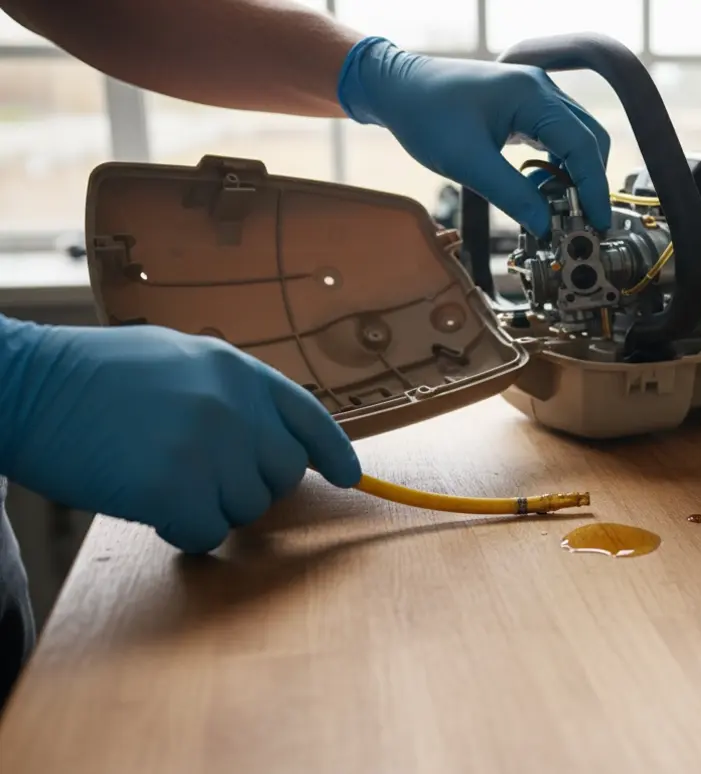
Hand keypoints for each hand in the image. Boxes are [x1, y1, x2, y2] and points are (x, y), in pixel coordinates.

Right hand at [0, 319, 360, 553]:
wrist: (25, 385)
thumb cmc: (89, 376)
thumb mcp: (176, 358)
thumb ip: (229, 392)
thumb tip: (270, 438)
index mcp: (238, 369)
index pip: (309, 417)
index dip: (332, 452)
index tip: (347, 477)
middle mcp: (235, 406)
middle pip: (282, 474)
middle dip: (247, 484)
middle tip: (197, 474)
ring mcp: (209, 447)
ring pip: (247, 508)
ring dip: (211, 506)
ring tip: (160, 476)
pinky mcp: (177, 489)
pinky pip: (208, 532)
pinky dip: (183, 529)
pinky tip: (148, 502)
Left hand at [336, 37, 610, 236]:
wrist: (397, 88)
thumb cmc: (425, 115)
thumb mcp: (468, 163)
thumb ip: (512, 195)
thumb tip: (545, 226)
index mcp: (533, 96)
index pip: (583, 146)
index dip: (594, 189)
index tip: (597, 222)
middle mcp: (542, 90)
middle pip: (589, 141)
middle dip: (588, 184)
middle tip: (577, 222)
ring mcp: (536, 96)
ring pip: (576, 141)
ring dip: (571, 177)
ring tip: (552, 209)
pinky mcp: (526, 107)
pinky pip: (557, 138)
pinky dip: (556, 167)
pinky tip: (538, 189)